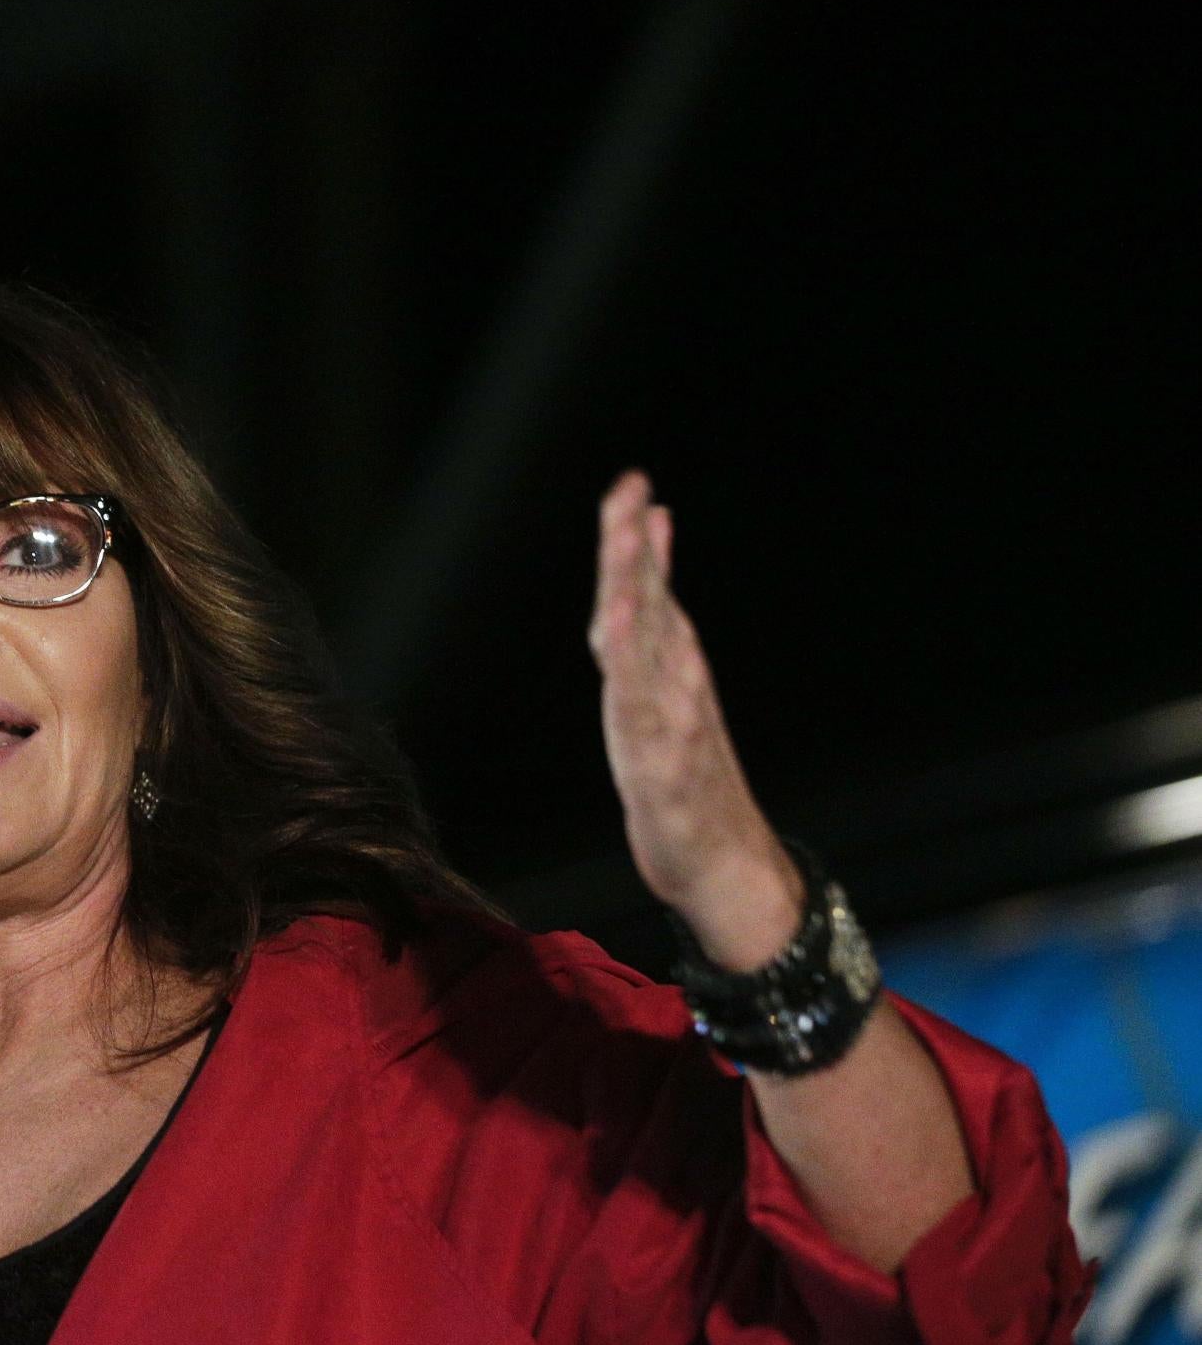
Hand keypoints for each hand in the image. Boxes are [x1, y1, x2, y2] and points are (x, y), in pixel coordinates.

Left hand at [588, 470, 800, 968]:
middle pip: (647, 604)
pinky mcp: (657, 761)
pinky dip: (630, 660)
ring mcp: (669, 718)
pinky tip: (621, 624)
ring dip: (636, 589)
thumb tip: (653, 566)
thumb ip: (655, 629)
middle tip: (629, 491)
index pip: (648, 589)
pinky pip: (637, 703)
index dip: (636, 538)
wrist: (723, 860)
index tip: (631, 484)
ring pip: (645, 645)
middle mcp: (673, 681)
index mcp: (670, 664)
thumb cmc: (688, 771)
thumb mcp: (665, 695)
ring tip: (626, 539)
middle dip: (634, 548)